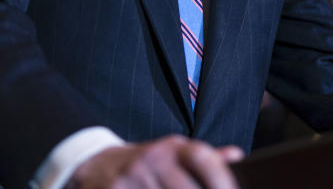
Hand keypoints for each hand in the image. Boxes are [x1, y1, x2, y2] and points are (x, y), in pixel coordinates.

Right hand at [66, 135, 242, 188]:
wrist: (94, 165)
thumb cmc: (143, 165)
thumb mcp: (172, 155)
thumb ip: (205, 159)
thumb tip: (237, 155)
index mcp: (172, 148)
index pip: (203, 158)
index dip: (221, 179)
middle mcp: (152, 158)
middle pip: (186, 188)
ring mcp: (131, 177)